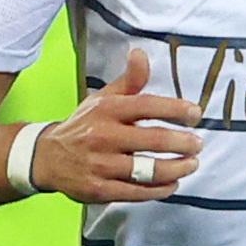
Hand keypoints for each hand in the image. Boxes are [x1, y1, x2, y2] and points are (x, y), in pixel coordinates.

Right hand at [30, 46, 202, 202]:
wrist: (47, 158)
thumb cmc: (84, 126)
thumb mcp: (102, 99)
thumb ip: (128, 81)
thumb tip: (141, 53)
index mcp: (106, 110)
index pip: (147, 106)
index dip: (175, 109)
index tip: (195, 114)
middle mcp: (102, 136)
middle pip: (153, 140)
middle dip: (182, 143)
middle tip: (198, 144)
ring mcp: (101, 165)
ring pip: (149, 170)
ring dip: (177, 168)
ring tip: (192, 164)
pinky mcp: (100, 189)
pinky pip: (138, 192)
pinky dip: (161, 189)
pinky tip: (172, 182)